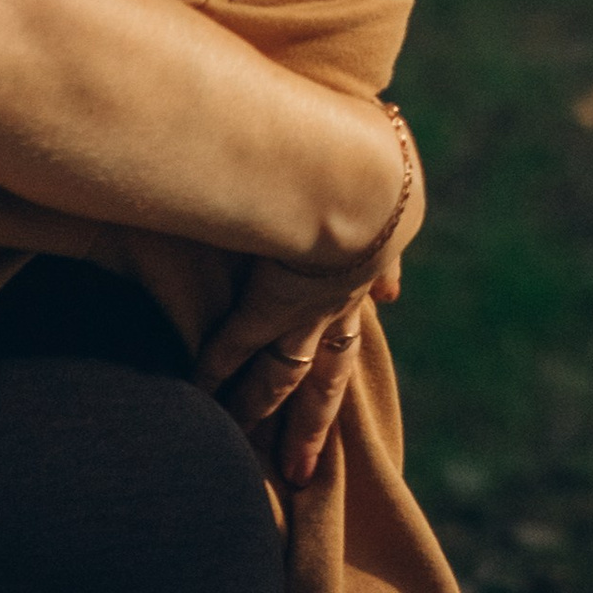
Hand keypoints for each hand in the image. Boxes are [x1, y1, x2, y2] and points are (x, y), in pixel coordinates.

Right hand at [194, 108, 424, 486]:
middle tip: (304, 471)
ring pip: (291, 374)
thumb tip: (391, 122)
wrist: (356, 170)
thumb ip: (382, 138)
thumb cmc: (366, 138)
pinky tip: (200, 392)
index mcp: (373, 247)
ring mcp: (310, 306)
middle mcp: (346, 292)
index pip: (364, 294)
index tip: (379, 306)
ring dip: (272, 414)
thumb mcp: (386, 140)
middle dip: (316, 418)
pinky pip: (241, 345)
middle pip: (331, 372)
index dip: (367, 306)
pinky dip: (220, 369)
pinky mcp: (269, 302)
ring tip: (261, 461)